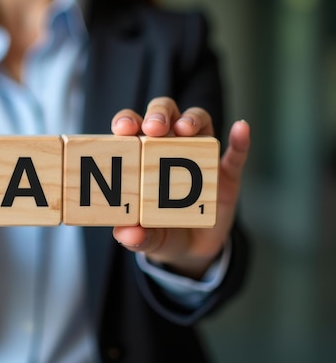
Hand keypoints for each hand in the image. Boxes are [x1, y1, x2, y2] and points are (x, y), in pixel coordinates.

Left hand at [110, 97, 250, 278]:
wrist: (194, 249)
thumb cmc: (161, 232)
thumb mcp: (147, 239)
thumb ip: (136, 238)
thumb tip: (128, 235)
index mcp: (142, 155)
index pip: (131, 127)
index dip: (127, 121)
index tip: (124, 129)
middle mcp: (170, 147)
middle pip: (163, 115)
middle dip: (158, 115)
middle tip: (154, 128)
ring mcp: (200, 156)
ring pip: (197, 122)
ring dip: (191, 120)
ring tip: (185, 128)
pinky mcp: (226, 173)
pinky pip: (236, 153)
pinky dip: (239, 140)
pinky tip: (241, 129)